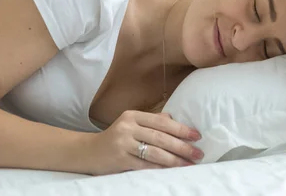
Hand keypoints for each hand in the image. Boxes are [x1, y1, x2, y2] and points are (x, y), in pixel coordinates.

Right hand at [82, 111, 202, 174]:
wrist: (87, 152)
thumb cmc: (117, 137)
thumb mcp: (132, 123)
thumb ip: (153, 121)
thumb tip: (177, 122)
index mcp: (133, 116)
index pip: (162, 122)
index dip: (182, 129)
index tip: (197, 136)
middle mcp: (128, 127)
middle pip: (161, 138)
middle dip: (182, 147)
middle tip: (198, 153)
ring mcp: (123, 144)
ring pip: (155, 152)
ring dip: (175, 160)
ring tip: (189, 164)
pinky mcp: (120, 160)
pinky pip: (145, 165)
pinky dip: (161, 169)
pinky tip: (172, 171)